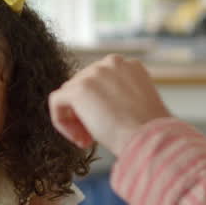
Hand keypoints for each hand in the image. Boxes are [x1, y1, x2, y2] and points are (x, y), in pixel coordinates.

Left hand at [48, 55, 171, 156]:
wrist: (149, 138)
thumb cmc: (148, 130)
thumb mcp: (137, 105)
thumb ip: (117, 96)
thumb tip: (95, 105)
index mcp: (129, 66)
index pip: (100, 81)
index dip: (99, 104)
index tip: (107, 125)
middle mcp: (111, 63)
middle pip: (83, 86)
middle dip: (85, 112)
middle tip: (93, 137)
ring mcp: (94, 73)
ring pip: (69, 95)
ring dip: (75, 119)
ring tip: (87, 140)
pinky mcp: (78, 88)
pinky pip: (56, 102)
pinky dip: (61, 122)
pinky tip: (77, 139)